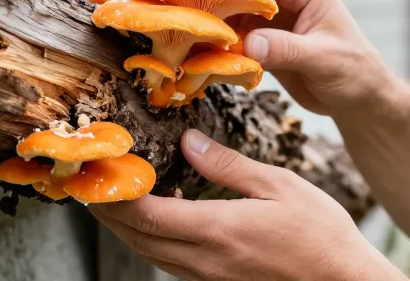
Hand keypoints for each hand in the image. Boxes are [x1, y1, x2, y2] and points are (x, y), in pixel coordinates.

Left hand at [90, 129, 405, 279]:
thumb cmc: (321, 234)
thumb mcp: (280, 186)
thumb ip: (229, 165)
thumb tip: (189, 142)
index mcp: (217, 231)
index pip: (146, 214)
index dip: (114, 194)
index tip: (98, 169)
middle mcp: (204, 261)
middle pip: (137, 237)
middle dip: (106, 210)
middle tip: (89, 181)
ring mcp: (209, 277)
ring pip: (149, 253)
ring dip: (124, 226)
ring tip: (112, 197)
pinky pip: (170, 261)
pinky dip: (151, 238)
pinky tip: (157, 218)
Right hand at [183, 0, 396, 116]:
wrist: (361, 97)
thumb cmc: (355, 72)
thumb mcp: (324, 59)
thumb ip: (287, 50)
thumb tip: (249, 46)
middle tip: (161, 0)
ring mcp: (271, 15)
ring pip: (226, 10)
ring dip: (199, 19)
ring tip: (165, 25)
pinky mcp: (263, 38)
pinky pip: (230, 34)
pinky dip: (210, 42)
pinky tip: (187, 50)